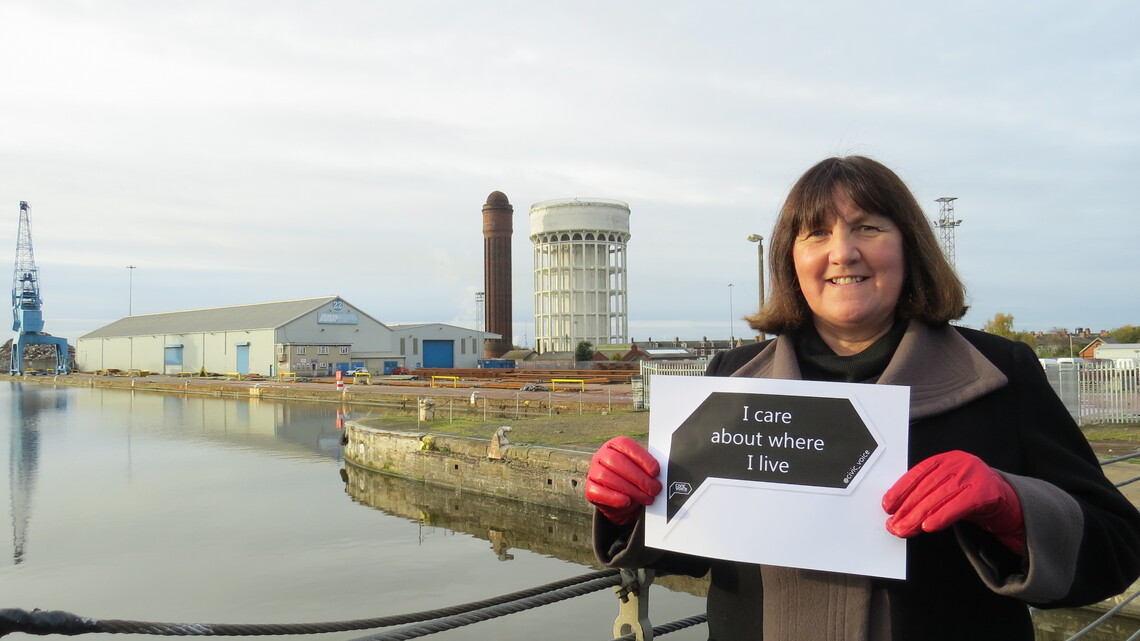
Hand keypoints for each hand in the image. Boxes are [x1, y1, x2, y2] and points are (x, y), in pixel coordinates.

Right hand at [585, 436, 661, 524]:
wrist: (620, 497)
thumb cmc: (633, 478)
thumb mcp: (641, 469)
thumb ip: (648, 467)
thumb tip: (661, 474)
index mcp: (615, 445)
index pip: (627, 446)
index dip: (642, 458)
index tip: (656, 471)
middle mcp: (602, 455)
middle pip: (617, 462)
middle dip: (639, 477)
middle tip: (655, 489)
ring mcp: (593, 471)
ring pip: (608, 477)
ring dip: (631, 490)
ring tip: (647, 498)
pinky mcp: (589, 488)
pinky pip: (598, 492)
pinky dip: (613, 498)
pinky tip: (627, 501)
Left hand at [882, 450, 1024, 554]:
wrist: (1009, 504)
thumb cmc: (972, 497)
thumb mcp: (948, 489)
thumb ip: (928, 493)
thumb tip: (898, 511)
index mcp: (946, 459)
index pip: (917, 473)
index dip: (900, 489)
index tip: (887, 505)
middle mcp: (959, 462)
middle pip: (926, 487)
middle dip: (907, 508)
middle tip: (894, 525)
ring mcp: (974, 474)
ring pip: (939, 497)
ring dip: (918, 516)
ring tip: (905, 530)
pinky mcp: (986, 491)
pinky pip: (958, 505)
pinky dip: (941, 517)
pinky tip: (928, 526)